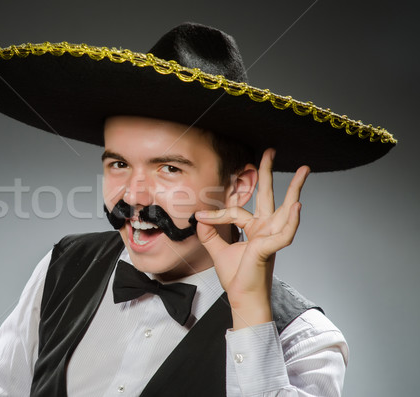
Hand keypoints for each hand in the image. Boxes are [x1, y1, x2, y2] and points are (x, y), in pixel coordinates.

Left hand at [195, 149, 309, 328]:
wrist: (241, 298)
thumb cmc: (236, 278)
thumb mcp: (218, 251)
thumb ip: (209, 233)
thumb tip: (199, 218)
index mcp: (254, 228)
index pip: (236, 211)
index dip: (215, 214)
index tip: (198, 216)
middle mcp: (265, 229)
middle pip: (269, 195)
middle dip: (269, 173)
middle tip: (271, 151)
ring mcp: (271, 237)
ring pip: (286, 209)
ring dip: (295, 189)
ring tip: (304, 170)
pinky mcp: (271, 248)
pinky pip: (285, 233)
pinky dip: (293, 220)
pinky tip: (298, 205)